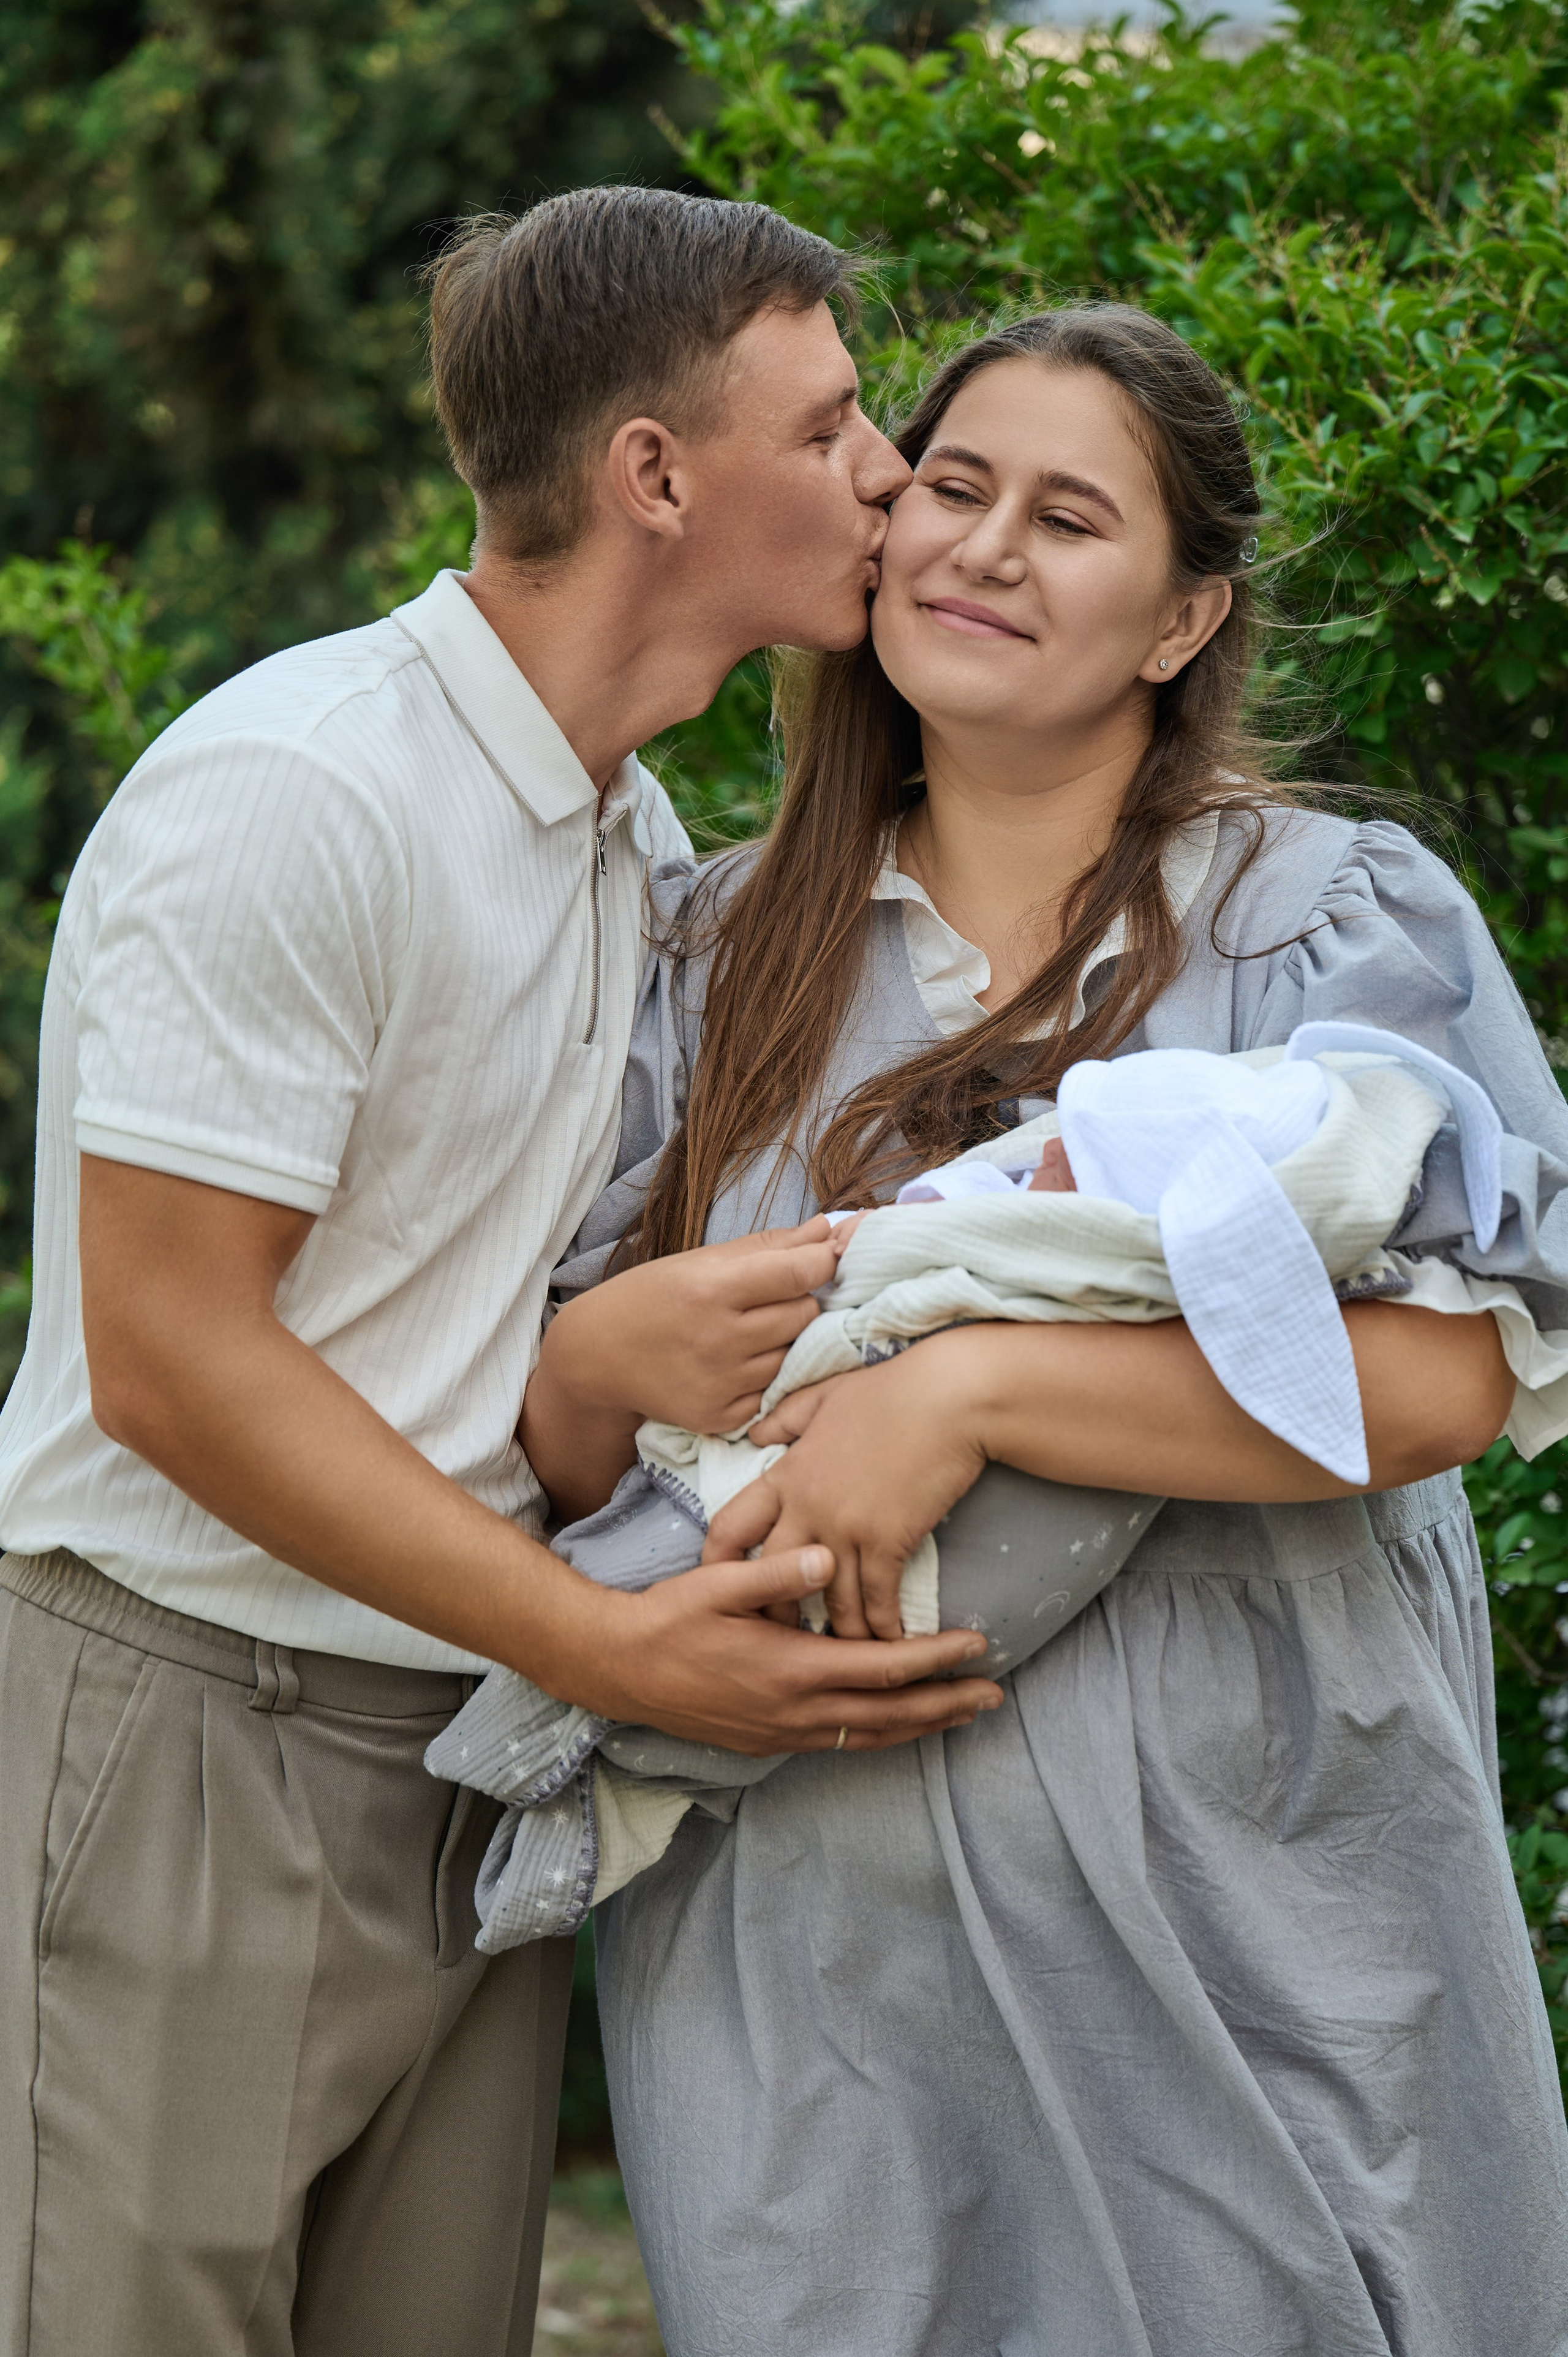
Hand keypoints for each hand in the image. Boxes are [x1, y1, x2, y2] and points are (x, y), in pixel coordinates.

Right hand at [544, 1218, 840, 1437]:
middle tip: (768, 1300)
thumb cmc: (652, 1297)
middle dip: (798, 1302)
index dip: (822, 1262)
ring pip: (794, 1355)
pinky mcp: (721, 1418)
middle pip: (805, 1315)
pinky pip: (771, 1391)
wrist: (597, 1356)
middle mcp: (719, 1339)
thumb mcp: (701, 1260)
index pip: (800, 1273)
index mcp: (712, 1289)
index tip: (822, 1259)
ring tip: (746, 1332)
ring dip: (783, 1342)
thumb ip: (771, 1245)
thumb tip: (831, 1228)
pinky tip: (733, 1364)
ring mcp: (721, 1384)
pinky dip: (762, 1377)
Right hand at [547, 1543, 1002, 1754]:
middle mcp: (795, 1710)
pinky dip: (878, 1736)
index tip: (978, 1644)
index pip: (883, 1667)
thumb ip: (775, 1571)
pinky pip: (840, 1745)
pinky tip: (894, 1725)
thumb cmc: (667, 1619)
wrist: (617, 1669)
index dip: (936, 1658)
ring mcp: (782, 1733)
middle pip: (890, 1714)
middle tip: (993, 1696)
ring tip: (960, 1715)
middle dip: (946, 1704)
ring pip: (869, 1737)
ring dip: (918, 1726)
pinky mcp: (768, 1742)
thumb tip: (830, 1555)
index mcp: (791, 1667)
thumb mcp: (716, 1583)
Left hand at [705, 1332, 991, 1641]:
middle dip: (778, 1617)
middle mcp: (806, 1507)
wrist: (950, 1396)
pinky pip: (876, 1602)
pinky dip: (883, 1629)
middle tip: (786, 1643)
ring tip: (845, 1657)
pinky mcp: (887, 1541)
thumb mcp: (825, 1396)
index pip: (729, 1528)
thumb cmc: (892, 1391)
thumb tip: (755, 1432)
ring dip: (840, 1634)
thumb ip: (785, 1418)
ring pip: (829, 1602)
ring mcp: (845, 1527)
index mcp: (786, 1474)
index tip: (726, 1590)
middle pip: (772, 1581)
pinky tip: (892, 1644)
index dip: (719, 1566)